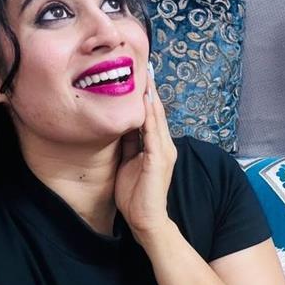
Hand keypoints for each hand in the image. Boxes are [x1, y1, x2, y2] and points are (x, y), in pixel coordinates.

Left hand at [115, 67, 176, 241]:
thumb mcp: (127, 164)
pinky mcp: (159, 159)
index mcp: (156, 147)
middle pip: (156, 112)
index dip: (145, 97)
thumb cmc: (135, 196)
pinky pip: (153, 132)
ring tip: (145, 75)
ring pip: (156, 118)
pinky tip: (145, 100)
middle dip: (150, 89)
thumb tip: (120, 127)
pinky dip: (149, 115)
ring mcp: (164, 152)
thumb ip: (128, 145)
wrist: (146, 220)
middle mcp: (164, 146)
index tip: (138, 76)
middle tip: (144, 64)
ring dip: (151, 96)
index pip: (151, 117)